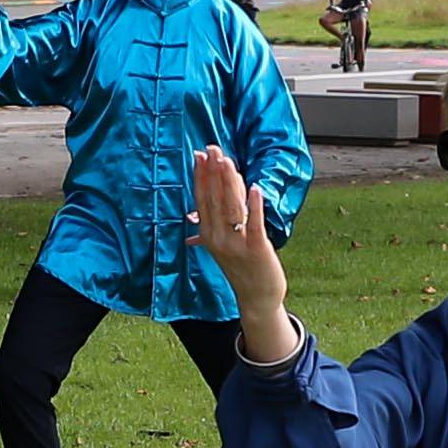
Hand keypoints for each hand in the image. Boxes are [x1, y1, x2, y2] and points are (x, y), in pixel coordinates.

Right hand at [187, 143, 294, 355]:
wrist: (257, 299)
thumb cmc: (242, 271)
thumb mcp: (220, 250)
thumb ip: (206, 234)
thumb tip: (190, 228)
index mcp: (208, 236)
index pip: (202, 201)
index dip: (201, 177)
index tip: (200, 155)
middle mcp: (218, 239)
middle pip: (214, 199)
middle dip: (213, 172)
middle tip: (212, 148)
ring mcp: (237, 245)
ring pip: (231, 207)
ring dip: (229, 182)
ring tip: (227, 160)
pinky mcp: (257, 249)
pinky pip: (254, 224)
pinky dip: (254, 205)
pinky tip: (254, 187)